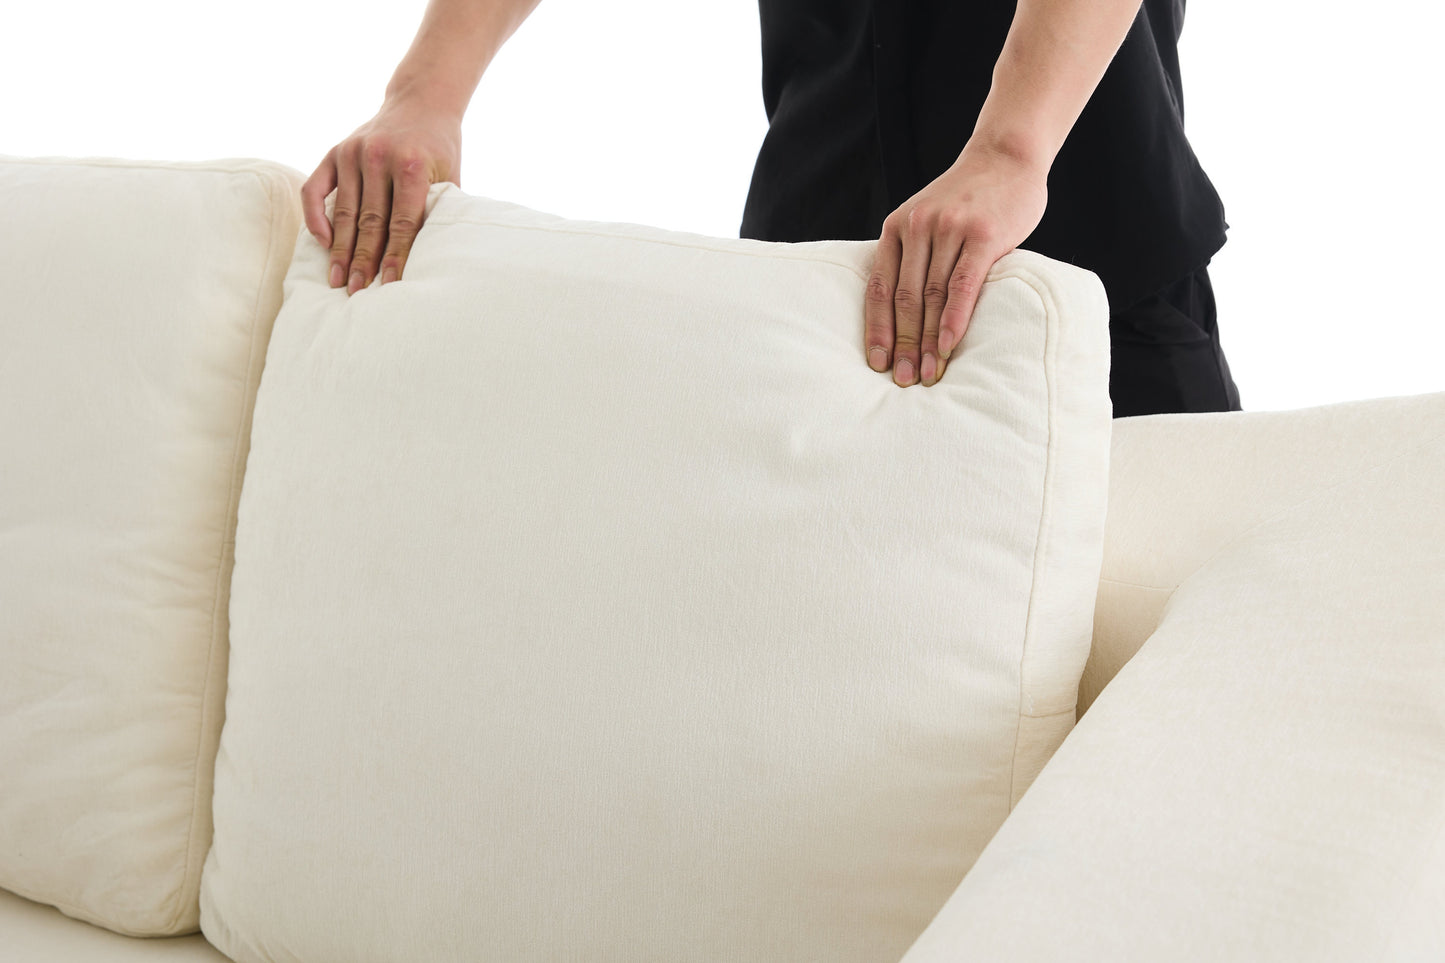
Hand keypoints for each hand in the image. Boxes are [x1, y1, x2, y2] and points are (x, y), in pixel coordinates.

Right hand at [301, 96, 462, 294]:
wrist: (422, 102)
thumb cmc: (440, 148)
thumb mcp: (450, 176)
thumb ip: (440, 209)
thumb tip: (436, 259)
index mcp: (410, 166)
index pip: (401, 224)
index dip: (395, 257)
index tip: (389, 286)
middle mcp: (378, 158)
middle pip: (369, 222)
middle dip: (362, 261)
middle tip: (356, 293)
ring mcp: (353, 153)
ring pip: (343, 212)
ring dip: (339, 249)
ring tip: (336, 279)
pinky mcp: (334, 151)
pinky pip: (314, 189)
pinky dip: (314, 216)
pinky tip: (320, 242)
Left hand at [865, 143, 1048, 385]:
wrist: (1006, 155)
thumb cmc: (968, 198)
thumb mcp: (926, 218)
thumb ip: (914, 255)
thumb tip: (904, 314)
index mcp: (896, 228)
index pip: (879, 288)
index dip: (877, 329)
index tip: (877, 363)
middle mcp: (916, 227)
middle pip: (905, 298)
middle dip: (903, 345)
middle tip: (904, 380)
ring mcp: (949, 229)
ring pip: (932, 296)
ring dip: (929, 341)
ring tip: (928, 374)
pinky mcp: (983, 234)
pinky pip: (962, 285)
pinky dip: (954, 319)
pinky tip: (949, 346)